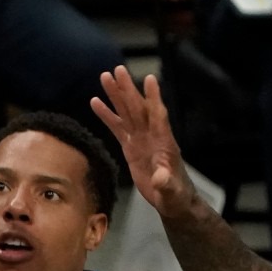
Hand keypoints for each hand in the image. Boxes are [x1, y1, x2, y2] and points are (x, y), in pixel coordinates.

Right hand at [91, 66, 193, 217]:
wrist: (172, 200)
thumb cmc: (176, 196)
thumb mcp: (171, 192)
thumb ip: (166, 183)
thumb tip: (160, 178)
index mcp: (164, 143)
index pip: (158, 117)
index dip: (154, 99)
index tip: (150, 79)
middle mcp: (152, 136)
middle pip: (138, 108)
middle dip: (128, 89)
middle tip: (118, 69)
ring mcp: (140, 140)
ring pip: (126, 113)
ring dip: (116, 95)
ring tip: (104, 77)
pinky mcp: (131, 147)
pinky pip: (117, 127)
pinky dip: (107, 115)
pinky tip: (95, 102)